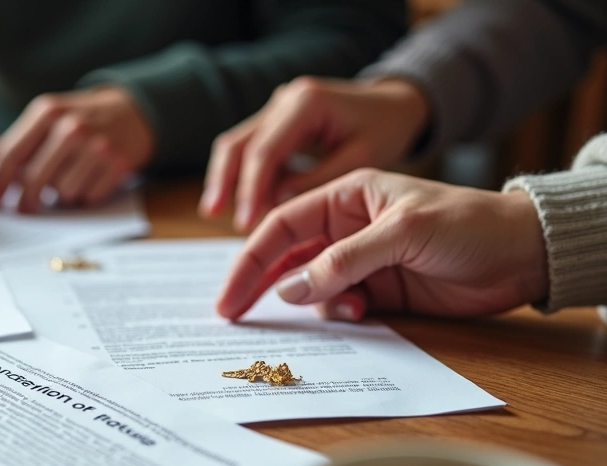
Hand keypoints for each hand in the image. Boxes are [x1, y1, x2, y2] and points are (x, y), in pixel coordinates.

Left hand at [0, 86, 153, 212]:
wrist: (135, 111)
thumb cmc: (84, 119)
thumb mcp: (53, 117)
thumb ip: (27, 143)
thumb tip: (4, 184)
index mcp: (48, 111)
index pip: (11, 154)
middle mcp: (72, 127)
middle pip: (33, 179)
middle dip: (25, 200)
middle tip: (23, 210)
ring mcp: (97, 145)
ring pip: (62, 193)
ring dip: (62, 195)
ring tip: (72, 177)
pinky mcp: (118, 164)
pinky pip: (88, 197)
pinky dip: (85, 195)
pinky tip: (91, 179)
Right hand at [200, 77, 429, 230]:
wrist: (394, 102)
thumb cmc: (386, 127)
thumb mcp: (363, 156)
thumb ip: (320, 179)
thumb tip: (276, 203)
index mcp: (307, 103)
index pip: (265, 151)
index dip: (251, 189)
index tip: (245, 222)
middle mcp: (284, 100)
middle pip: (238, 143)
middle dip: (224, 181)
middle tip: (212, 213)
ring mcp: (276, 108)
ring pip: (236, 144)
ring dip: (225, 178)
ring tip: (214, 211)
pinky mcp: (276, 120)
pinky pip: (249, 147)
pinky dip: (242, 175)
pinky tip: (242, 202)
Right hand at [216, 170, 547, 322]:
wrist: (525, 254)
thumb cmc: (469, 224)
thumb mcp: (402, 234)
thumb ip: (344, 262)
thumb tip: (290, 290)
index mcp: (346, 195)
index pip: (282, 225)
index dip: (249, 259)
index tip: (228, 296)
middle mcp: (347, 227)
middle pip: (288, 259)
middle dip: (263, 287)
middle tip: (235, 316)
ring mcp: (362, 261)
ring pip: (312, 289)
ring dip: (317, 305)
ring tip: (348, 310)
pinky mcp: (381, 291)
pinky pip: (341, 308)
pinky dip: (342, 316)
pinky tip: (365, 314)